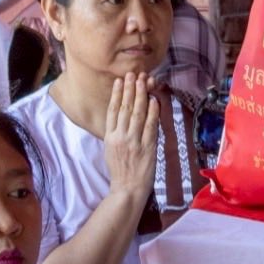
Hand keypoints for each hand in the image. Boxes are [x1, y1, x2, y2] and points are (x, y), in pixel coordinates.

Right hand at [103, 71, 159, 200]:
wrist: (127, 189)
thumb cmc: (119, 170)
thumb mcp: (110, 149)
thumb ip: (114, 132)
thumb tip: (120, 115)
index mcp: (109, 137)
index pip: (113, 111)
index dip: (117, 94)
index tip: (120, 81)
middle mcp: (120, 137)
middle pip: (125, 108)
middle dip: (130, 89)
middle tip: (133, 74)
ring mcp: (134, 141)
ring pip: (137, 113)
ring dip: (141, 95)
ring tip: (144, 81)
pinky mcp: (147, 147)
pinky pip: (150, 126)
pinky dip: (152, 112)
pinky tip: (154, 100)